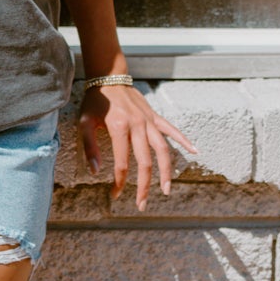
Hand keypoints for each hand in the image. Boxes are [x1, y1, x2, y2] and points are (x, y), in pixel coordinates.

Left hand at [79, 81, 198, 206]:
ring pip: (163, 149)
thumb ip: (90, 147)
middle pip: (145, 162)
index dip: (119, 182)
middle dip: (144, 186)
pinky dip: (184, 140)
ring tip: (166, 189)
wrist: (109, 76)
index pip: (122, 163)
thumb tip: (96, 172)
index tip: (115, 194)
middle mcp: (138, 126)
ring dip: (166, 171)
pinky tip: (195, 151)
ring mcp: (148, 121)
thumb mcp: (84, 122)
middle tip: (142, 204)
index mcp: (119, 128)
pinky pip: (172, 130)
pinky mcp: (154, 116)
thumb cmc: (95, 101)